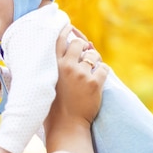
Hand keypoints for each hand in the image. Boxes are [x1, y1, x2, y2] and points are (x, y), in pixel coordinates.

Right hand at [44, 25, 108, 152]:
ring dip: (94, 61)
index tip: (69, 27)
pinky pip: (104, 68)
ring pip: (93, 55)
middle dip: (83, 47)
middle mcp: (66, 66)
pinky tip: (96, 83)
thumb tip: (72, 49)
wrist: (66, 125)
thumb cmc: (54, 106)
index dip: (66, 30)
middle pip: (78, 43)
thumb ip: (56, 66)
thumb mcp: (48, 82)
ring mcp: (80, 74)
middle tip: (84, 58)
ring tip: (90, 73)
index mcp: (52, 66)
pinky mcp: (94, 83)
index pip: (59, 40)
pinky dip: (102, 74)